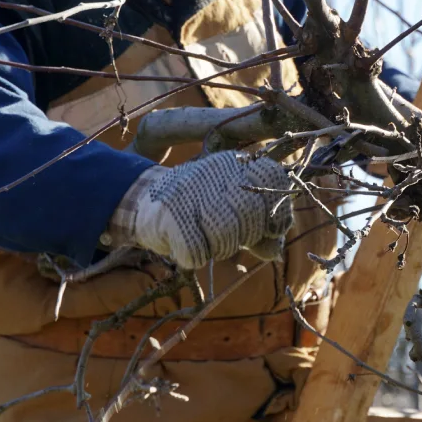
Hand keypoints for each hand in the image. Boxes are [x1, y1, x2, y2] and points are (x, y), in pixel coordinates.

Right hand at [129, 152, 292, 269]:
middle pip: (250, 214)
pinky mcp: (169, 214)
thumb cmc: (200, 211)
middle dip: (245, 236)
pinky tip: (187, 245)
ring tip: (207, 240)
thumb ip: (262, 230)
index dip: (276, 213)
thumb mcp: (236, 214)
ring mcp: (189, 191)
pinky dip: (195, 257)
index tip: (270, 229)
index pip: (272, 180)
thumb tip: (274, 251)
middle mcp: (214, 172)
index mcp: (236, 165)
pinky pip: (197, 252)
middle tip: (228, 237)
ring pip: (225, 235)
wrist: (145, 202)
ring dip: (220, 249)